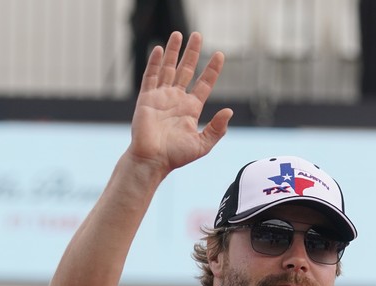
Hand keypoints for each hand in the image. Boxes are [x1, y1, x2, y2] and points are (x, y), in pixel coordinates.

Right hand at [128, 31, 232, 175]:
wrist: (152, 160)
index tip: (220, 55)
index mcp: (191, 109)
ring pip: (169, 68)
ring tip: (178, 34)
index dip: (212, 69)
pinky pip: (151, 76)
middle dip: (192, 53)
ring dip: (173, 51)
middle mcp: (176, 99)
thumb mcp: (202, 144)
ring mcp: (161, 97)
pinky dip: (155, 62)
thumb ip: (216, 129)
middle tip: (197, 35)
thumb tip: (229, 111)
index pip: (204, 84)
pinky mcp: (146, 98)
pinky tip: (159, 49)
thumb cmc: (176, 156)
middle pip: (186, 70)